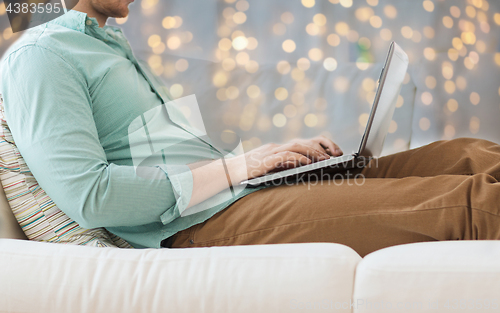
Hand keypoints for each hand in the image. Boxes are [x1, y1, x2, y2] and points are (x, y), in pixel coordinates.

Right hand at [228, 137, 342, 181]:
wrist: (228, 173)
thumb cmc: (248, 174)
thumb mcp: (269, 169)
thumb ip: (283, 166)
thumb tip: (303, 167)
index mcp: (277, 149)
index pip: (302, 142)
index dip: (319, 145)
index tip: (333, 152)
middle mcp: (275, 147)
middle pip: (303, 142)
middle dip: (321, 148)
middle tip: (335, 156)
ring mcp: (270, 152)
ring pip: (297, 146)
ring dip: (313, 153)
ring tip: (325, 160)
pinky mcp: (266, 159)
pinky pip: (286, 155)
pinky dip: (298, 158)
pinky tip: (308, 164)